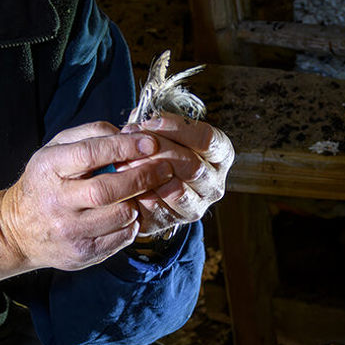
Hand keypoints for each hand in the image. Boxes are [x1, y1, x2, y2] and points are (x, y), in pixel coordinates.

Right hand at [0, 121, 176, 271]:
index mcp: (48, 168)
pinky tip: (128, 212)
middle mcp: (56, 201)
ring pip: (120, 215)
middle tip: (164, 167)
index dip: (124, 147)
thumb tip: (129, 133)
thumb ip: (91, 135)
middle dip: (142, 176)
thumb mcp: (56, 149)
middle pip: (108, 189)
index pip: (90, 154)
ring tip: (142, 191)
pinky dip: (132, 223)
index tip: (150, 142)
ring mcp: (69, 231)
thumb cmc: (45, 181)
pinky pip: (121, 237)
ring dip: (139, 201)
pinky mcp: (82, 253)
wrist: (18, 230)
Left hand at [121, 114, 233, 238]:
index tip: (150, 122)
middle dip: (159, 150)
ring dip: (147, 172)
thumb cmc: (158, 149)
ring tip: (125, 158)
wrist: (149, 185)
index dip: (177, 128)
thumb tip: (137, 123)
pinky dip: (139, 192)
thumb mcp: (162, 130)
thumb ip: (155, 123)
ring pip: (177, 190)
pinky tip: (124, 179)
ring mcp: (197, 206)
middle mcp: (214, 183)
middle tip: (132, 139)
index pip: (207, 139)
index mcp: (220, 155)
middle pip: (192, 165)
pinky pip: (157, 209)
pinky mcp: (174, 222)